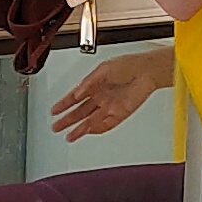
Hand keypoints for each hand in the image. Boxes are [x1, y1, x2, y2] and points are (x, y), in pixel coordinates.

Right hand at [52, 49, 175, 139]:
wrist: (147, 72)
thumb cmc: (128, 65)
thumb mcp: (103, 70)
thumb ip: (88, 83)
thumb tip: (77, 93)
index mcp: (95, 84)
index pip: (74, 97)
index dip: (63, 104)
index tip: (54, 111)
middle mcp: (101, 96)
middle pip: (80, 112)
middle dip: (67, 120)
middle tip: (56, 127)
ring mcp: (110, 106)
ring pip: (91, 121)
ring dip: (79, 129)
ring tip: (69, 136)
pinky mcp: (120, 113)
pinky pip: (106, 124)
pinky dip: (97, 129)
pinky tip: (88, 131)